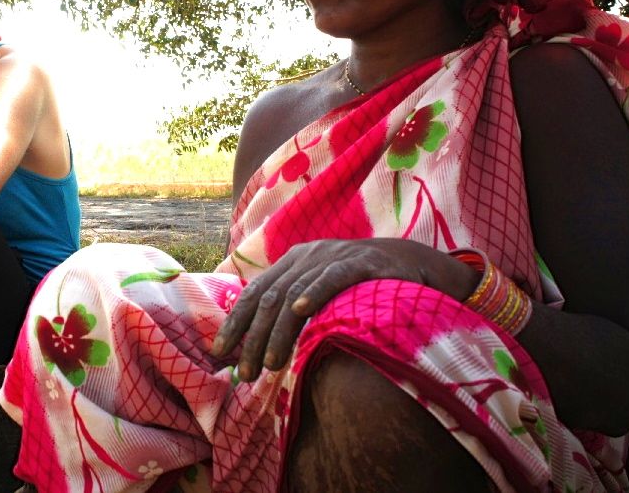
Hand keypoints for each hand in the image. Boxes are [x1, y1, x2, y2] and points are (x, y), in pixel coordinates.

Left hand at [210, 239, 477, 380]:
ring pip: (293, 293)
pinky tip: (300, 312)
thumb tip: (257, 345)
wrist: (410, 262)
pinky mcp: (359, 263)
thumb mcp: (320, 292)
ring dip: (277, 331)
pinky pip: (331, 278)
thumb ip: (292, 310)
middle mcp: (306, 256)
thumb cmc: (361, 286)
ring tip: (268, 363)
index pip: (255, 293)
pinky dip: (313, 293)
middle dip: (252, 337)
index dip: (235, 322)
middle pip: (268, 297)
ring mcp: (331, 256)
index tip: (219, 352)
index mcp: (292, 262)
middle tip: (244, 372)